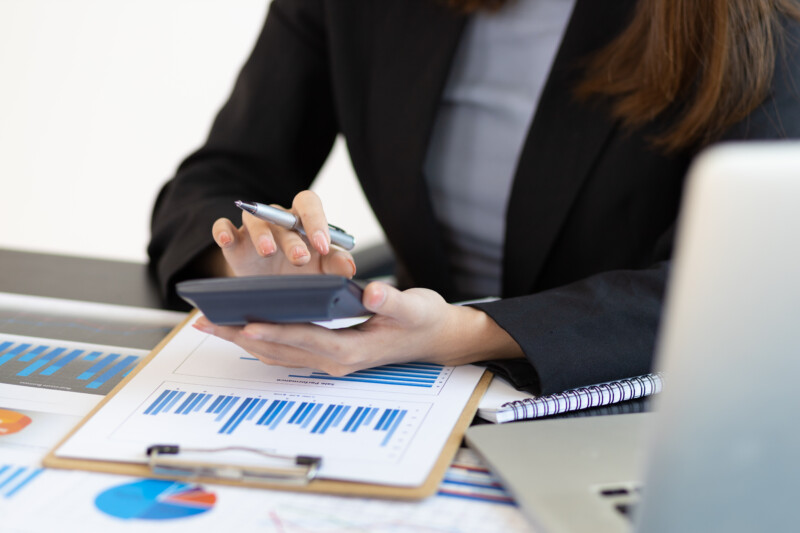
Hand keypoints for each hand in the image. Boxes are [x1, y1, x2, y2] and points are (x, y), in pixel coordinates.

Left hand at [192, 282, 523, 374]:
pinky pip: (288, 349)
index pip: (305, 340)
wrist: (436, 338)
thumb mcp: (414, 307)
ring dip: (244, 340)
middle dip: (241, 336)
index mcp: (353, 351)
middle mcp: (336, 360)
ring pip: (279, 352)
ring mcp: (331, 360)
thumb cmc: (423, 320)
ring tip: (212, 324)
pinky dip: (263, 339)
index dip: (274, 331)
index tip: (244, 323)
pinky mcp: (329, 353)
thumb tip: (371, 291)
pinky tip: (244, 326)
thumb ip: (392, 301)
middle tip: (205, 323)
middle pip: (281, 350)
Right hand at [211, 190, 355, 277]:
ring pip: (255, 220)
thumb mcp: (322, 270)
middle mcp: (278, 219)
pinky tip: (225, 239)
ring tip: (268, 252)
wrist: (273, 288)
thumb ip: (337, 265)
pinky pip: (223, 227)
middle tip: (300, 260)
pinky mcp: (234, 242)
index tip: (324, 246)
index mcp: (302, 220)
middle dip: (292, 238)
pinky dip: (222, 231)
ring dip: (262, 234)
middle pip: (283, 216)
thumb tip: (349, 268)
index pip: (309, 205)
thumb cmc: (302, 272)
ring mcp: (254, 229)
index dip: (316, 221)